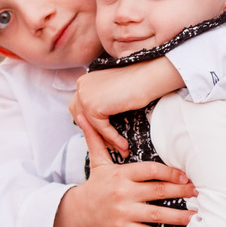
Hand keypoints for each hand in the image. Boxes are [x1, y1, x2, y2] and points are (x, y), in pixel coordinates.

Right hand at [51, 108, 194, 226]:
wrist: (78, 212)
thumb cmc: (95, 185)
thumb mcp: (97, 161)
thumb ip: (95, 138)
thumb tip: (83, 114)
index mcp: (121, 174)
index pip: (150, 171)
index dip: (170, 173)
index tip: (186, 176)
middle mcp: (123, 193)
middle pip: (158, 191)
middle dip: (181, 191)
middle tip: (198, 191)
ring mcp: (124, 212)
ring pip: (156, 214)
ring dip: (178, 216)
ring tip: (195, 215)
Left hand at [69, 59, 184, 156]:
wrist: (147, 77)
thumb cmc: (135, 83)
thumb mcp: (111, 92)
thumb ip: (99, 101)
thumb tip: (93, 124)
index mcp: (84, 82)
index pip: (79, 108)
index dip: (90, 123)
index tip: (102, 135)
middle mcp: (81, 87)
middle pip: (82, 117)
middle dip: (95, 133)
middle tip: (110, 145)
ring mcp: (85, 96)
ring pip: (92, 125)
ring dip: (106, 139)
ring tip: (119, 149)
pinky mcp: (93, 106)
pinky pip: (101, 128)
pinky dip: (113, 138)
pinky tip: (124, 145)